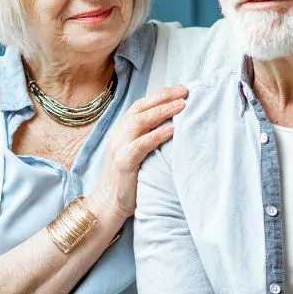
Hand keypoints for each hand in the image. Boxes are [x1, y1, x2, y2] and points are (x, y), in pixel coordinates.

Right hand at [89, 85, 187, 222]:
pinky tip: (173, 130)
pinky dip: (158, 135)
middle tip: (185, 91)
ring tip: (182, 105)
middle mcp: (118, 135)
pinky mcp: (123, 163)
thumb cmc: (127, 180)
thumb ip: (147, 137)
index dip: (160, 95)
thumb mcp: (136, 153)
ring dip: (163, 111)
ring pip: (140, 121)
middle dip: (164, 97)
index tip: (180, 89)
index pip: (140, 105)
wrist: (108, 204)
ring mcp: (119, 148)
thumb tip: (172, 125)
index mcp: (121, 130)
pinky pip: (141, 144)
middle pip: (140, 108)